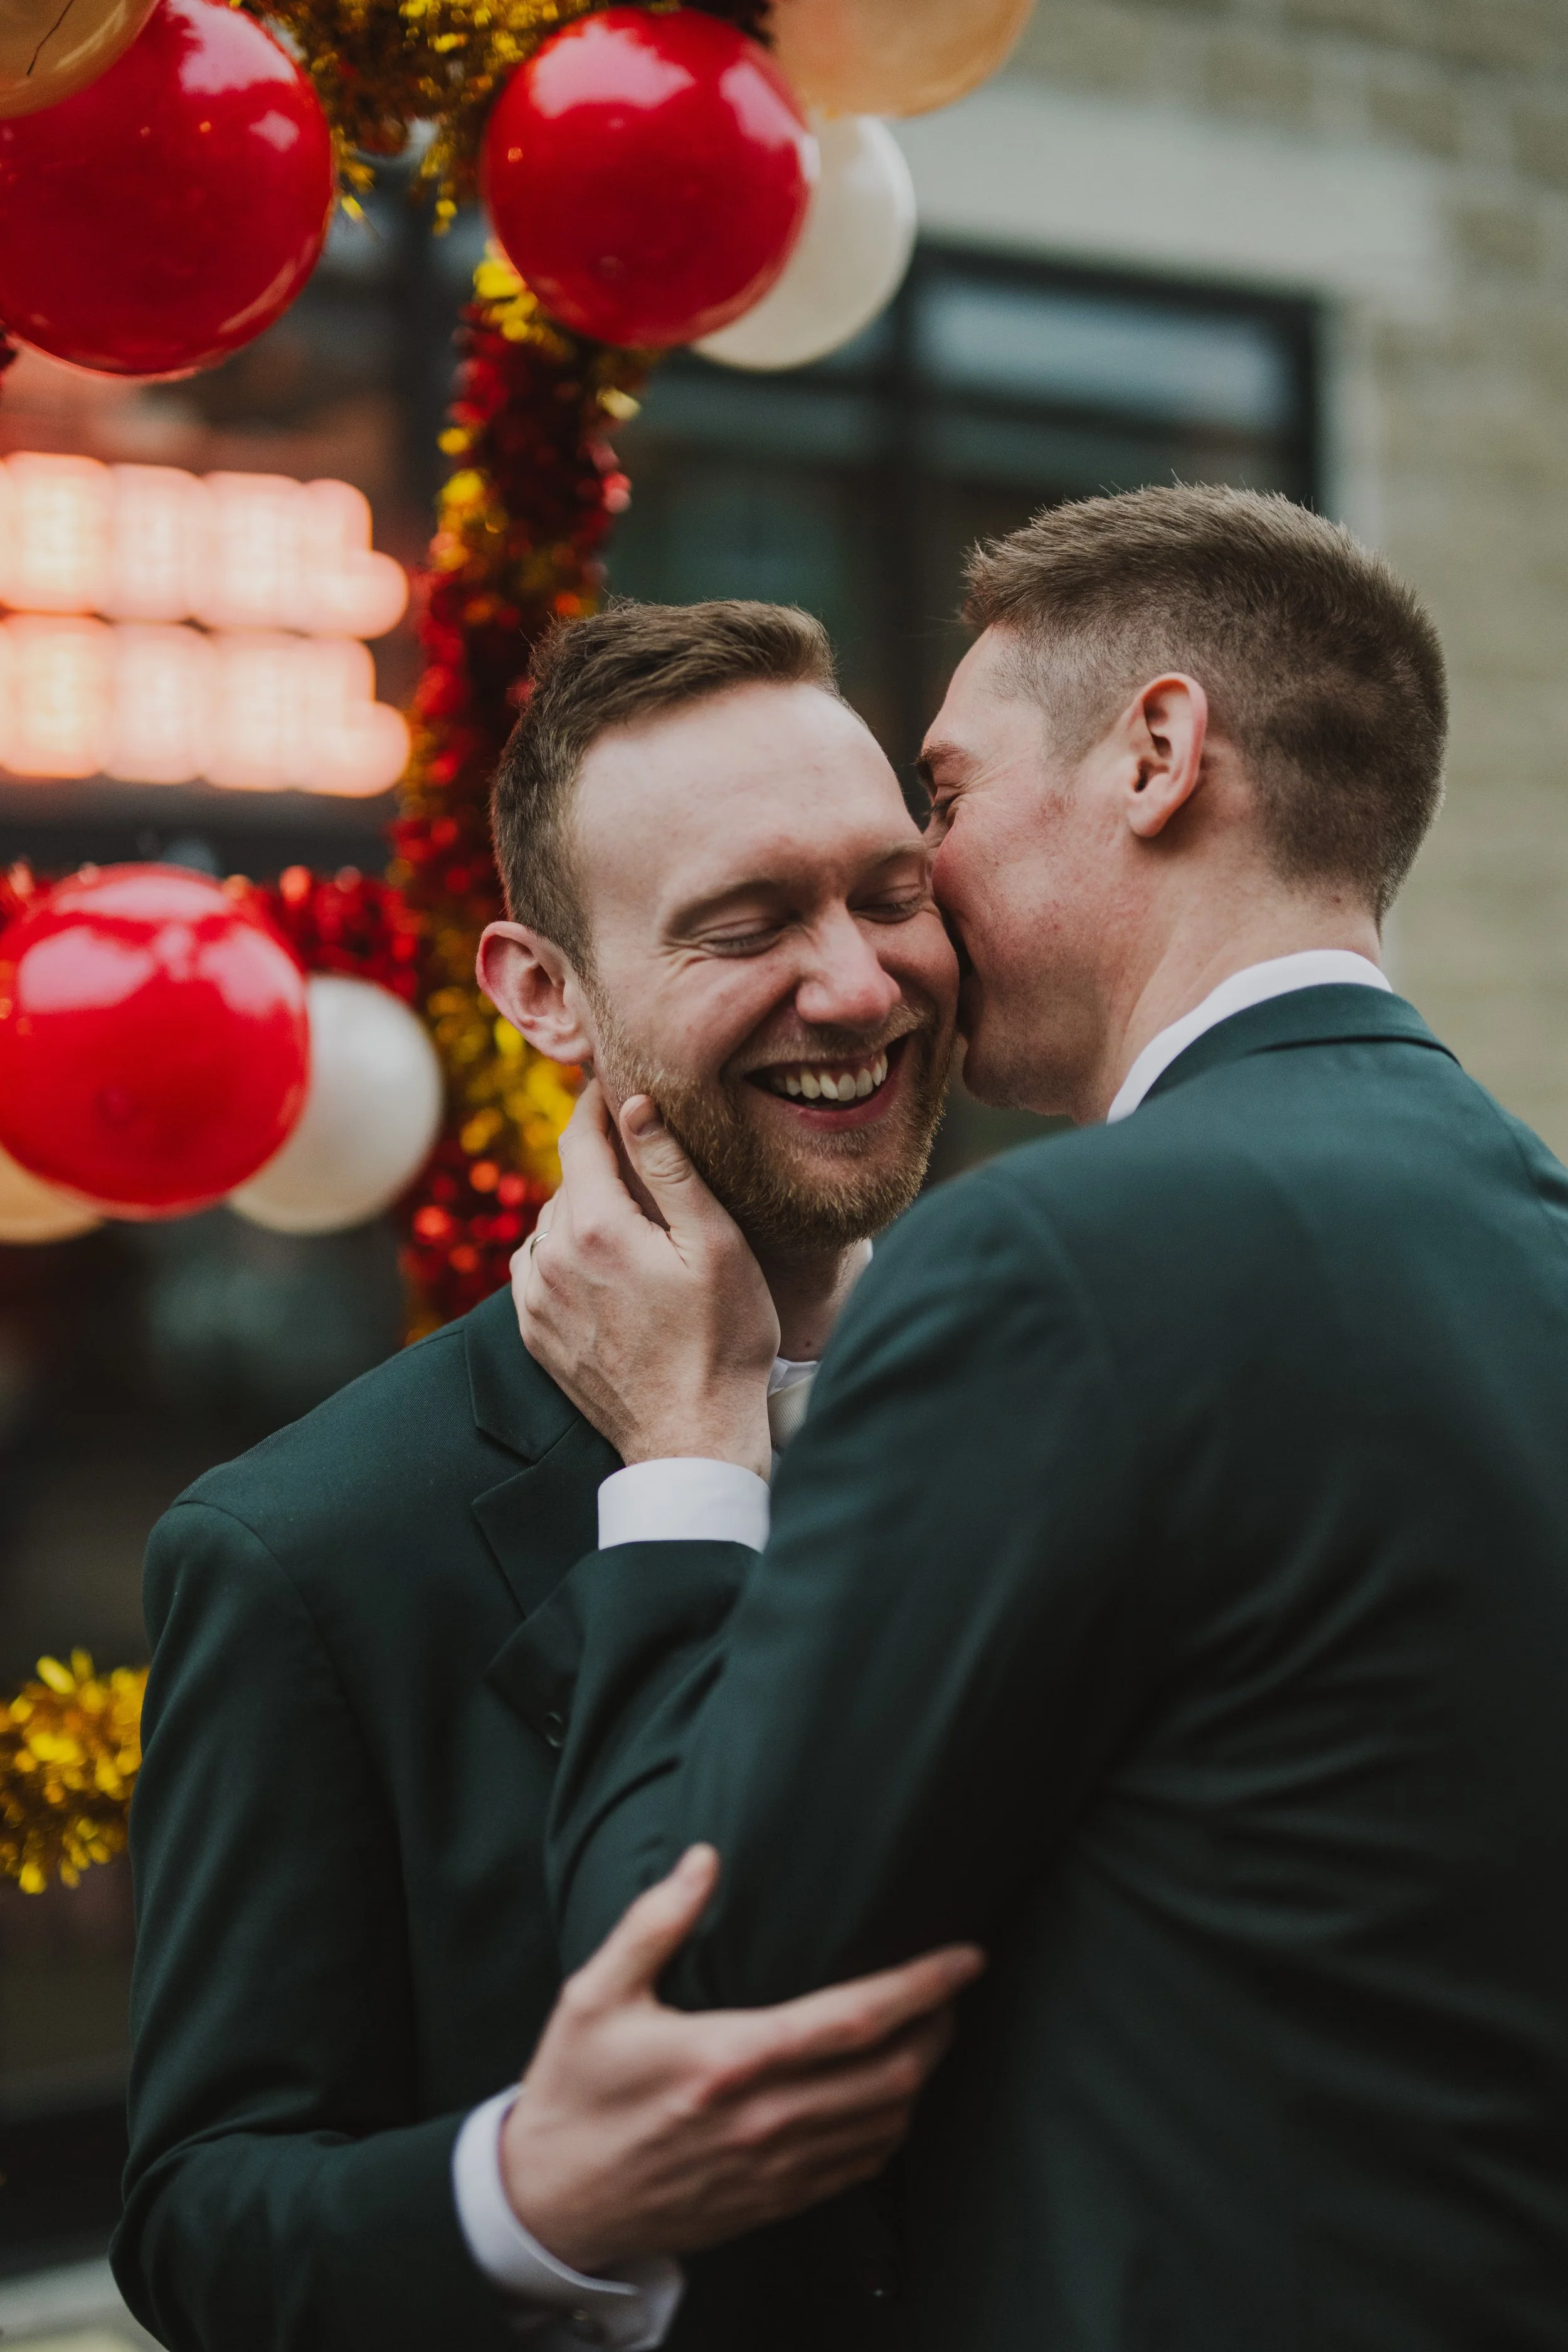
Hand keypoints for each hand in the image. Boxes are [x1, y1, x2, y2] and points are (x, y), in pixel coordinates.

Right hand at [500, 1845, 983, 2274]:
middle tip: (954, 1989)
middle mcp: (764, 2120)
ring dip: (923, 2076)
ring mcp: (773, 2170)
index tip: (965, 1957)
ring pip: (887, 2125)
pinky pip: (859, 2169)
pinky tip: (891, 2097)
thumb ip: (654, 1922)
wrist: (551, 2204)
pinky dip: (893, 2128)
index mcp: (729, 2059)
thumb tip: (705, 1859)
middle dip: (940, 2027)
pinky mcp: (772, 2203)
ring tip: (930, 2032)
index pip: (855, 2019)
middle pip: (892, 2075)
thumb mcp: (594, 1995)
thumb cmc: (573, 2092)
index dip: (922, 1986)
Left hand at [514, 1084, 778, 1474]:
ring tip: (633, 1221)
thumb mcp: (715, 1244)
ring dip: (584, 1211)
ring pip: (552, 1224)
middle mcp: (551, 1258)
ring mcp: (536, 1300)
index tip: (615, 1084)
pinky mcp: (535, 1333)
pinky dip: (565, 1254)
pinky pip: (538, 1268)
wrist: (691, 1438)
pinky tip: (605, 1267)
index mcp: (596, 1227)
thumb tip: (634, 1104)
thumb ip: (670, 1169)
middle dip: (601, 1162)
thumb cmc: (722, 1340)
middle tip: (643, 1158)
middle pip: (569, 1181)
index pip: (579, 1137)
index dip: (597, 1103)